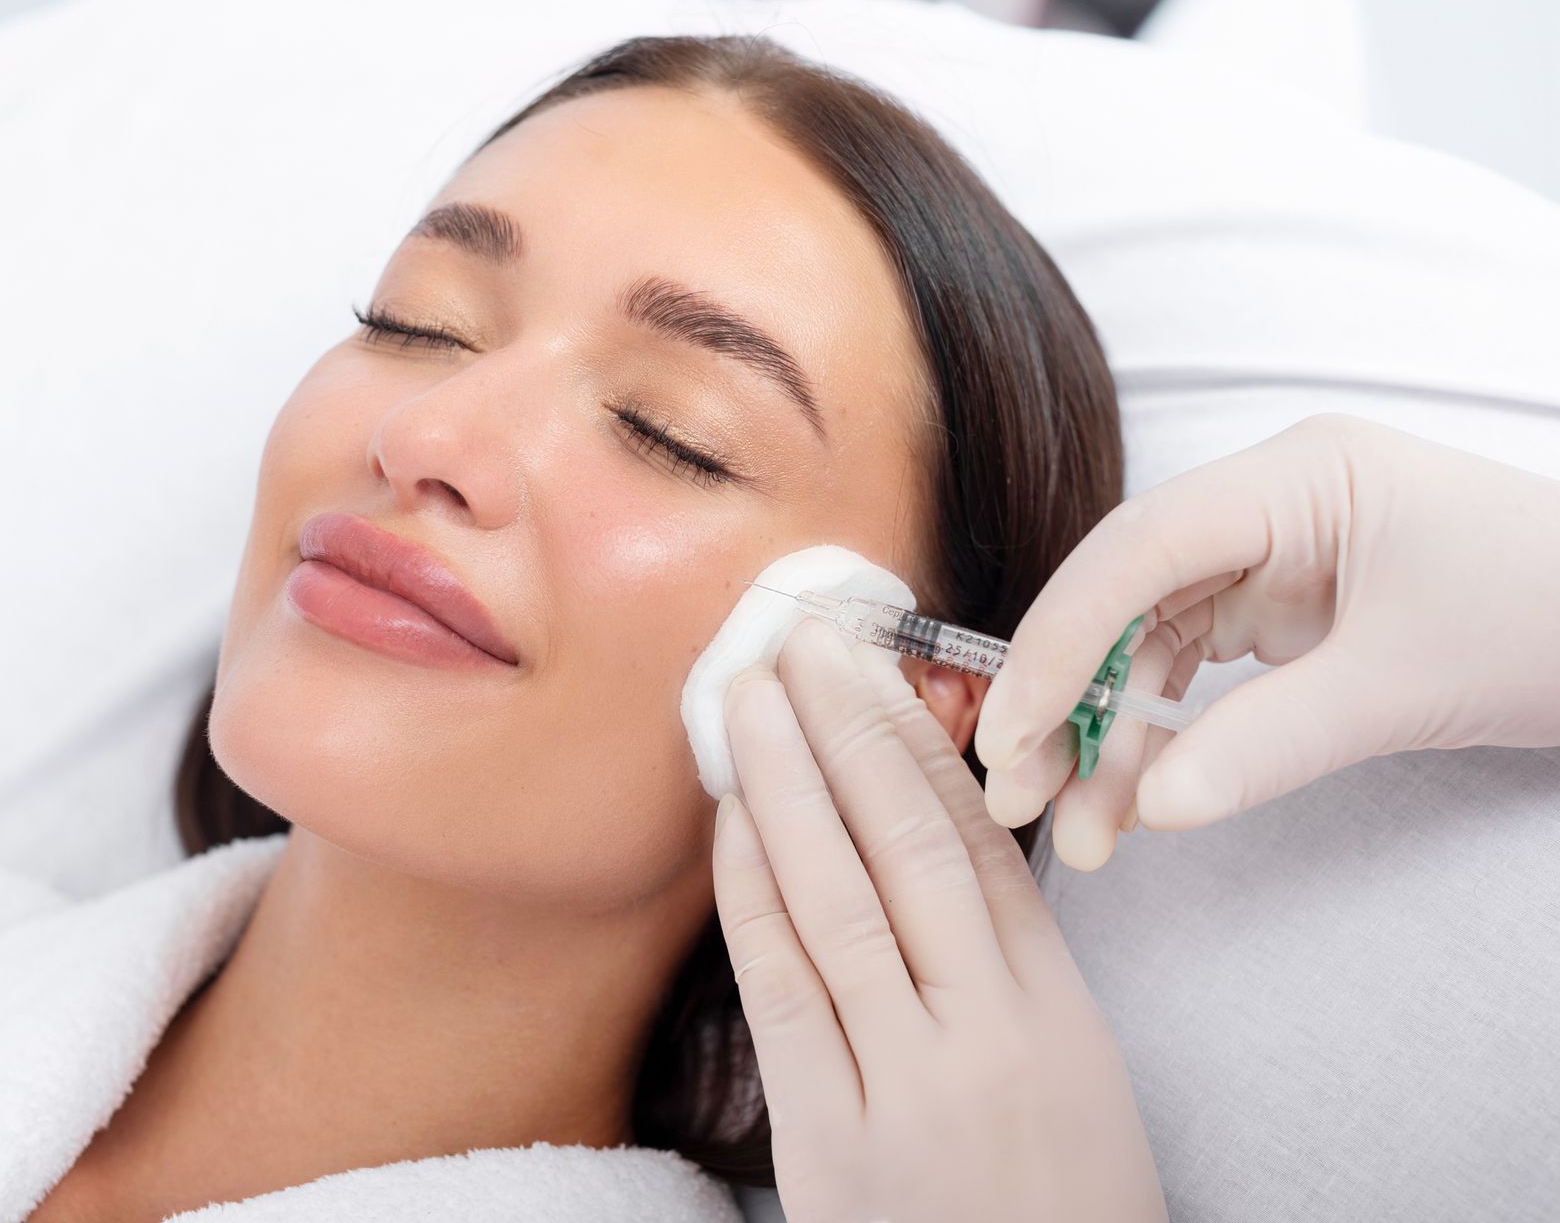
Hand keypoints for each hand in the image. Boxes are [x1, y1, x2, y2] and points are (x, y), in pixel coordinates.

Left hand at [715, 618, 1165, 1222]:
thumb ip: (1009, 969)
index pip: (985, 845)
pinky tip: (733, 821)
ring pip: (843, 896)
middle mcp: (991, 1036)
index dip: (923, 743)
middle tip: (803, 638)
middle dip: (852, 728)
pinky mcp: (834, 1143)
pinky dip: (753, 893)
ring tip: (750, 697)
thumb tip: (935, 845)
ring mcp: (911, 1088)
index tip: (879, 666)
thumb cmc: (1053, 1210)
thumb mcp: (1072, 1082)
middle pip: (915, 843)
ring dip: (789, 783)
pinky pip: (786, 988)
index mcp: (1059, 1015)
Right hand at [974, 414, 1559, 870]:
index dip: (1061, 641)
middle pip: (1124, 595)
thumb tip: (1156, 810)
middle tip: (1019, 794)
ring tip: (1082, 833)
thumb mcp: (1403, 687)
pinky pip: (1196, 671)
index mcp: (1297, 477)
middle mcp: (1268, 505)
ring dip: (1108, 736)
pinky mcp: (1290, 608)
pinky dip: (1162, 737)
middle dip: (1067, 699)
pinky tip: (1136, 800)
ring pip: (1149, 641)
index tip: (1014, 732)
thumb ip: (1269, 744)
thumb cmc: (1547, 620)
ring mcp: (1276, 555)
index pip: (1138, 549)